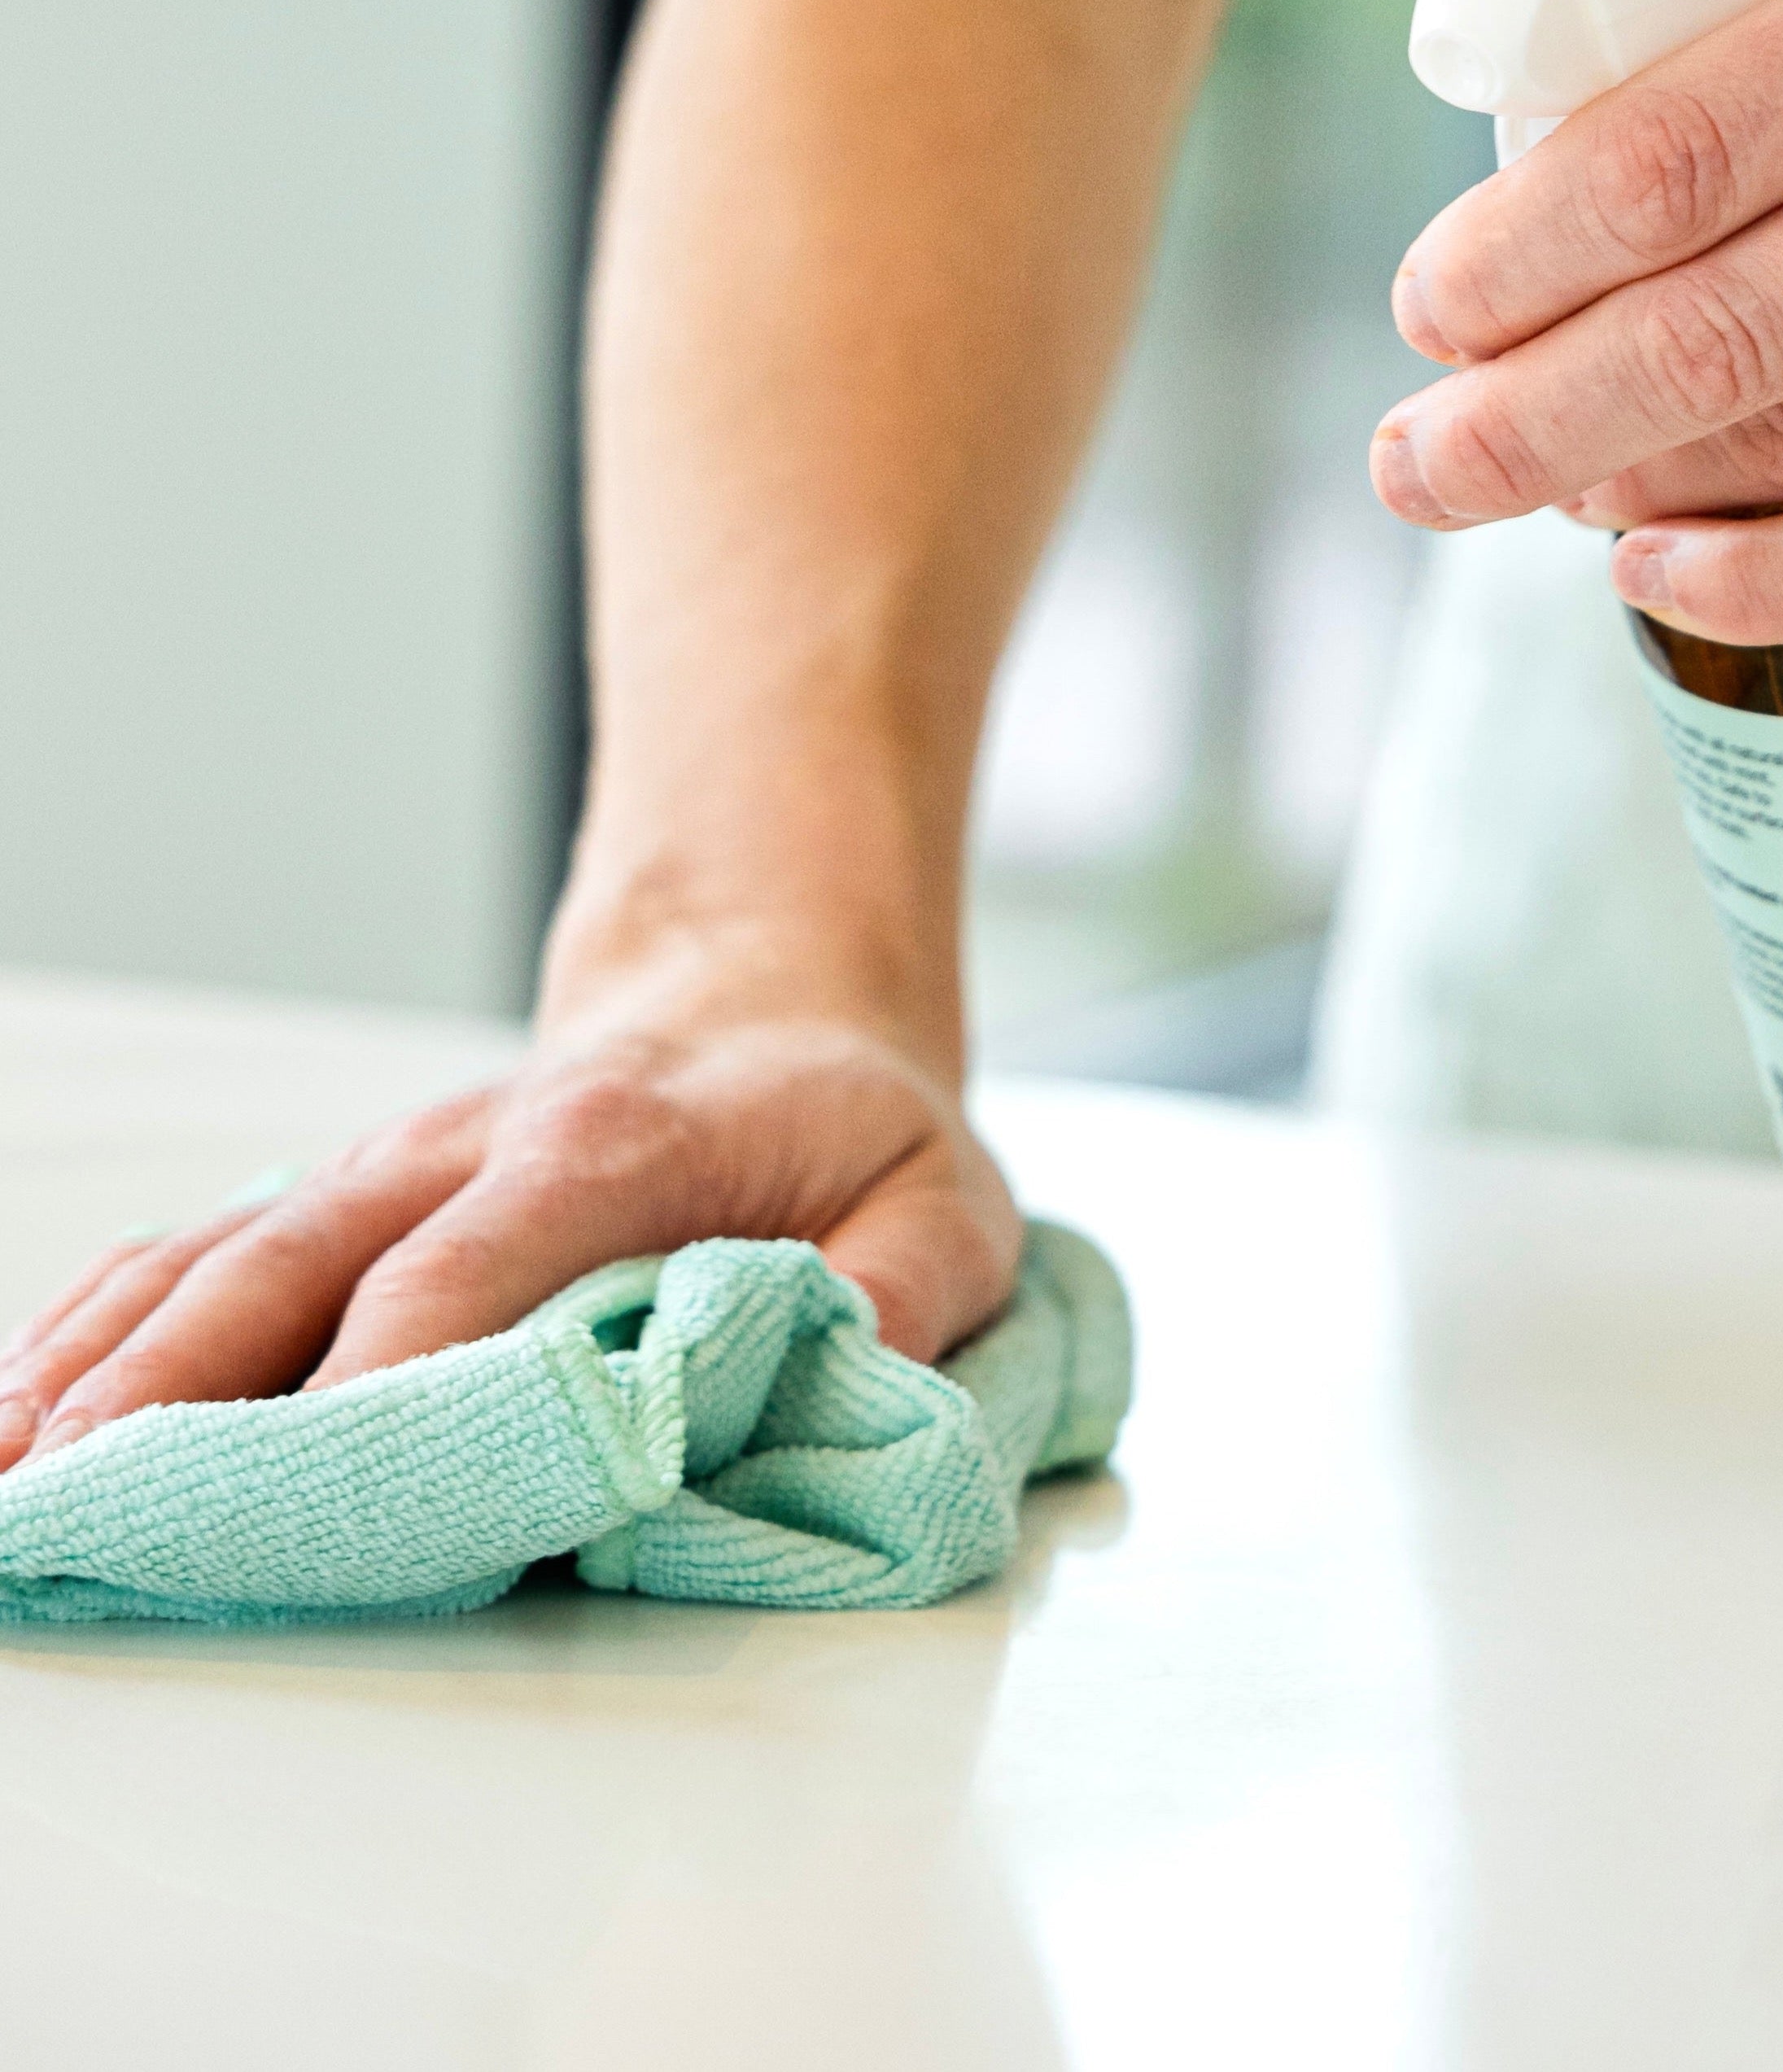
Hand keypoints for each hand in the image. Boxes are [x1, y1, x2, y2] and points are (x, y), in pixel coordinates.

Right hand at [0, 922, 1020, 1472]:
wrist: (771, 1006)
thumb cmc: (851, 1126)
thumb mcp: (947, 1197)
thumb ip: (909, 1291)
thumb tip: (837, 1381)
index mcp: (614, 1145)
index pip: (471, 1271)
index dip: (390, 1384)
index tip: (323, 1497)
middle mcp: (468, 1150)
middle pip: (296, 1268)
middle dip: (189, 1395)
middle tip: (97, 1519)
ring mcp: (390, 1175)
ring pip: (219, 1260)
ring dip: (107, 1371)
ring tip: (13, 1493)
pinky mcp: (350, 1205)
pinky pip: (198, 1255)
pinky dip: (99, 1331)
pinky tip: (23, 1422)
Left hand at [1370, 0, 1782, 641]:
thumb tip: (1529, 173)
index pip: (1664, 148)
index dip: (1507, 260)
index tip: (1425, 316)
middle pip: (1699, 328)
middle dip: (1509, 419)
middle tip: (1409, 464)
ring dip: (1612, 493)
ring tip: (1530, 497)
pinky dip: (1740, 580)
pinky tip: (1650, 572)